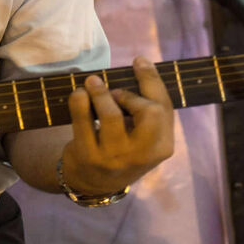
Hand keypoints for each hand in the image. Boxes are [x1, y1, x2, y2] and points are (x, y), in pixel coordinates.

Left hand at [61, 57, 174, 194]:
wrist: (94, 182)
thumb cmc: (122, 147)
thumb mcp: (143, 135)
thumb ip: (147, 107)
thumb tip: (141, 63)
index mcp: (162, 146)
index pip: (164, 108)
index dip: (151, 81)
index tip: (138, 61)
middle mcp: (143, 155)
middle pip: (149, 112)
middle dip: (130, 94)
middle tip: (114, 90)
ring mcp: (115, 158)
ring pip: (112, 116)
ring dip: (100, 93)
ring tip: (92, 83)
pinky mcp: (89, 157)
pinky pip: (83, 123)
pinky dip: (79, 102)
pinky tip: (79, 94)